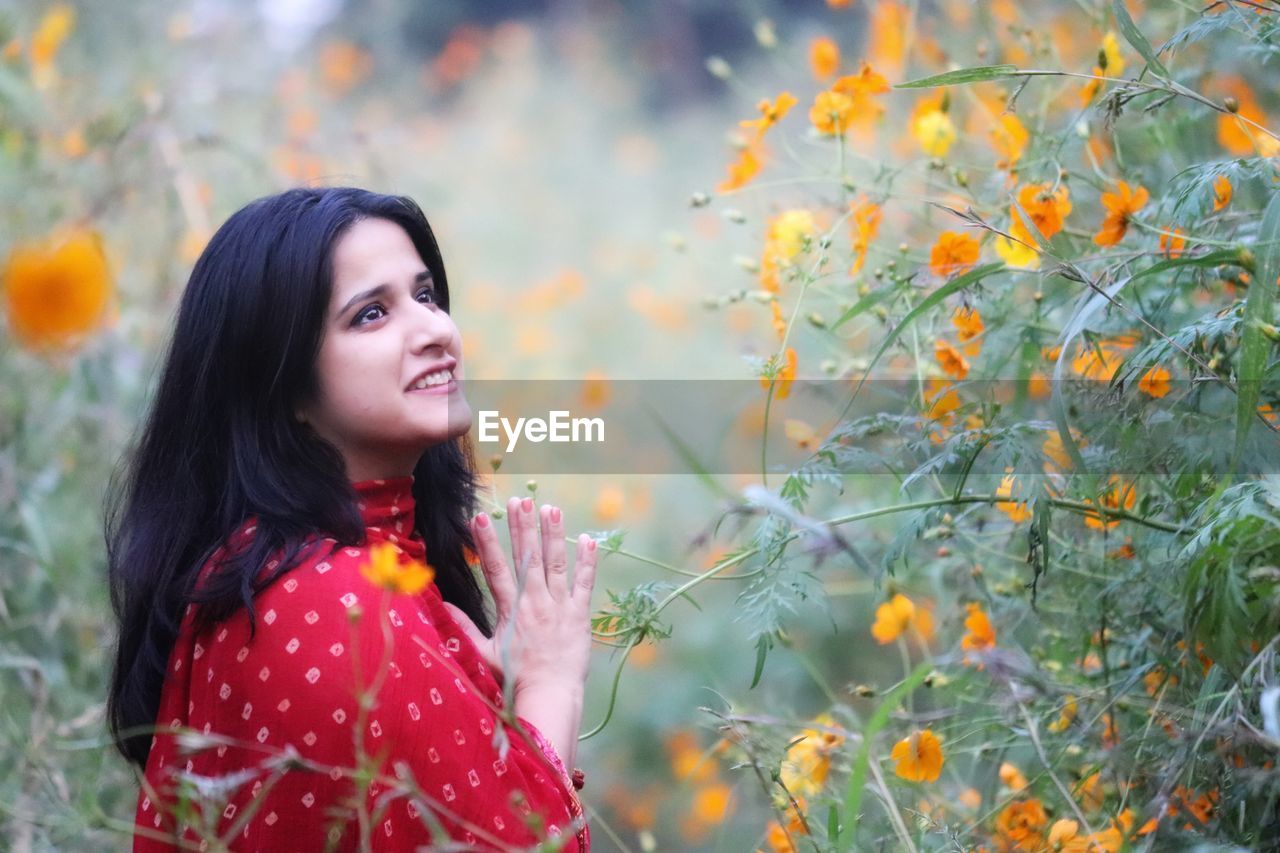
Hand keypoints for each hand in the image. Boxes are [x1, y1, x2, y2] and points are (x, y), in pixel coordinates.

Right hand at [442, 496, 597, 696]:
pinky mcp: (580, 615)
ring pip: (556, 563)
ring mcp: (559, 606)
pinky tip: (589, 539)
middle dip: (523, 527)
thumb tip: (439, 606)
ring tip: (551, 508)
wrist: (549, 695)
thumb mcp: (483, 653)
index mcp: (511, 609)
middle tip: (520, 500)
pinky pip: (585, 583)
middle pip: (528, 557)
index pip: (495, 569)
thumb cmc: (514, 680)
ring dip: (553, 535)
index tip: (480, 517)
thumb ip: (463, 628)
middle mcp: (535, 602)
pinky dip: (587, 561)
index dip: (487, 542)